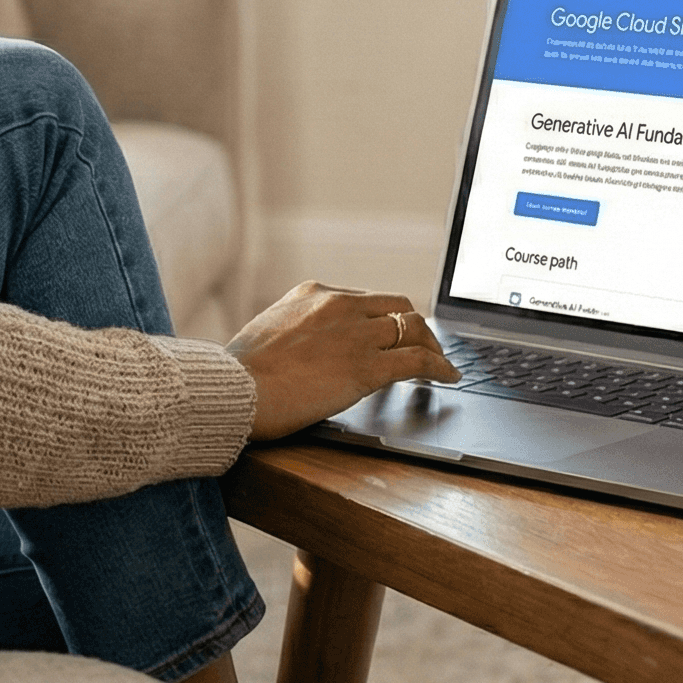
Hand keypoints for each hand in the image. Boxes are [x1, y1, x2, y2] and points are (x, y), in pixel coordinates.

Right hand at [224, 281, 460, 439]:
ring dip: (433, 346)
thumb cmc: (240, 373)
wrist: (233, 388)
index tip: (392, 332)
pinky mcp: (367, 368)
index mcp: (313, 294)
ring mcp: (355, 335)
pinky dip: (440, 367)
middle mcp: (339, 306)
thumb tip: (303, 351)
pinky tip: (448, 377)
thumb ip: (294, 333)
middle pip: (398, 306)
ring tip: (442, 363)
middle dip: (416, 326)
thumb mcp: (267, 334)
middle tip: (425, 346)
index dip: (385, 317)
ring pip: (413, 328)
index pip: (366, 299)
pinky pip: (417, 361)